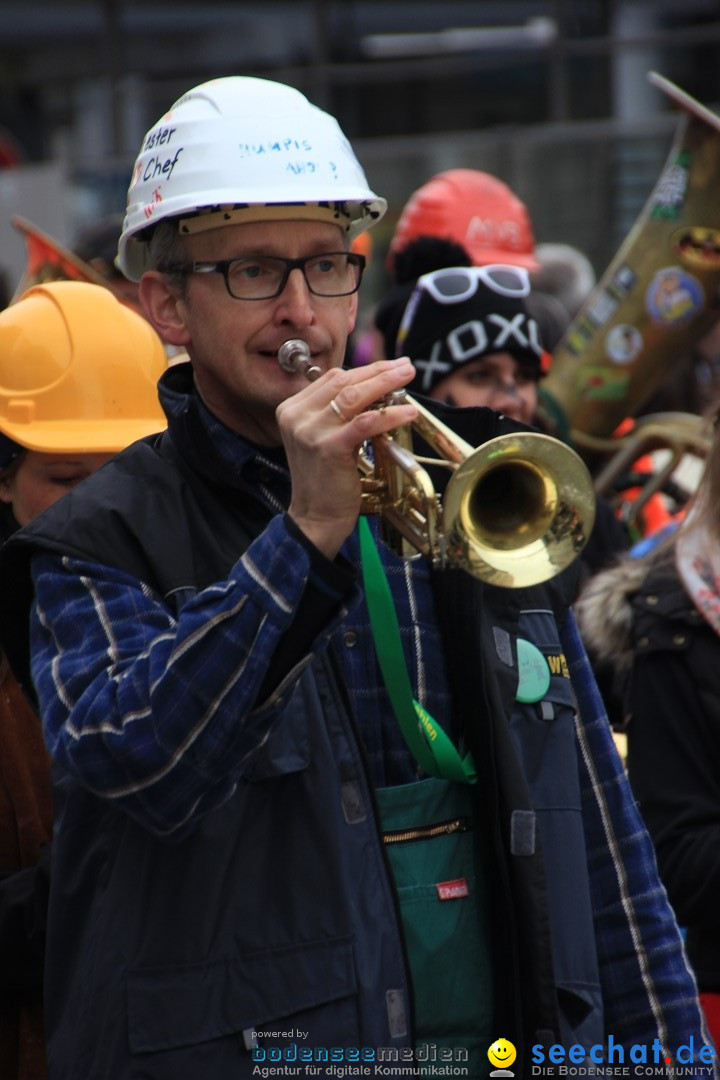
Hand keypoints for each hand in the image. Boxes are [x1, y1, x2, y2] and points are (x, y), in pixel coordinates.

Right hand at [276, 358, 417, 558]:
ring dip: (385, 384)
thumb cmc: (324, 480)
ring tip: (408, 379)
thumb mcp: (324, 438)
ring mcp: (309, 431)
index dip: (365, 369)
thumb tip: (375, 387)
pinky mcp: (328, 447)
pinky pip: (364, 423)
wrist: (314, 518)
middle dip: (379, 371)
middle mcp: (296, 416)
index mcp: (292, 409)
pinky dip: (389, 415)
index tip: (391, 366)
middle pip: (343, 381)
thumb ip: (338, 412)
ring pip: (353, 396)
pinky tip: (407, 412)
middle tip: (406, 367)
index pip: (333, 378)